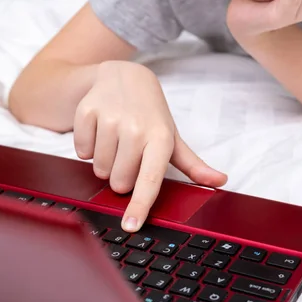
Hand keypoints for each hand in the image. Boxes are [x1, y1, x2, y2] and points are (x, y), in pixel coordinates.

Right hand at [73, 61, 227, 231]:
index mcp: (160, 138)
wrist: (126, 76)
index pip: (149, 179)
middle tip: (129, 155)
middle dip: (122, 176)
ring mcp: (110, 118)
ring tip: (116, 141)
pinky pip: (81, 151)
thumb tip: (220, 181)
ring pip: (99, 169)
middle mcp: (135, 128)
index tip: (131, 225)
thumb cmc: (151, 114)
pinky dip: (88, 147)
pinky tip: (101, 130)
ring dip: (105, 162)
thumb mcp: (172, 137)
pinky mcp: (87, 111)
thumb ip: (193, 164)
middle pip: (119, 182)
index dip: (140, 205)